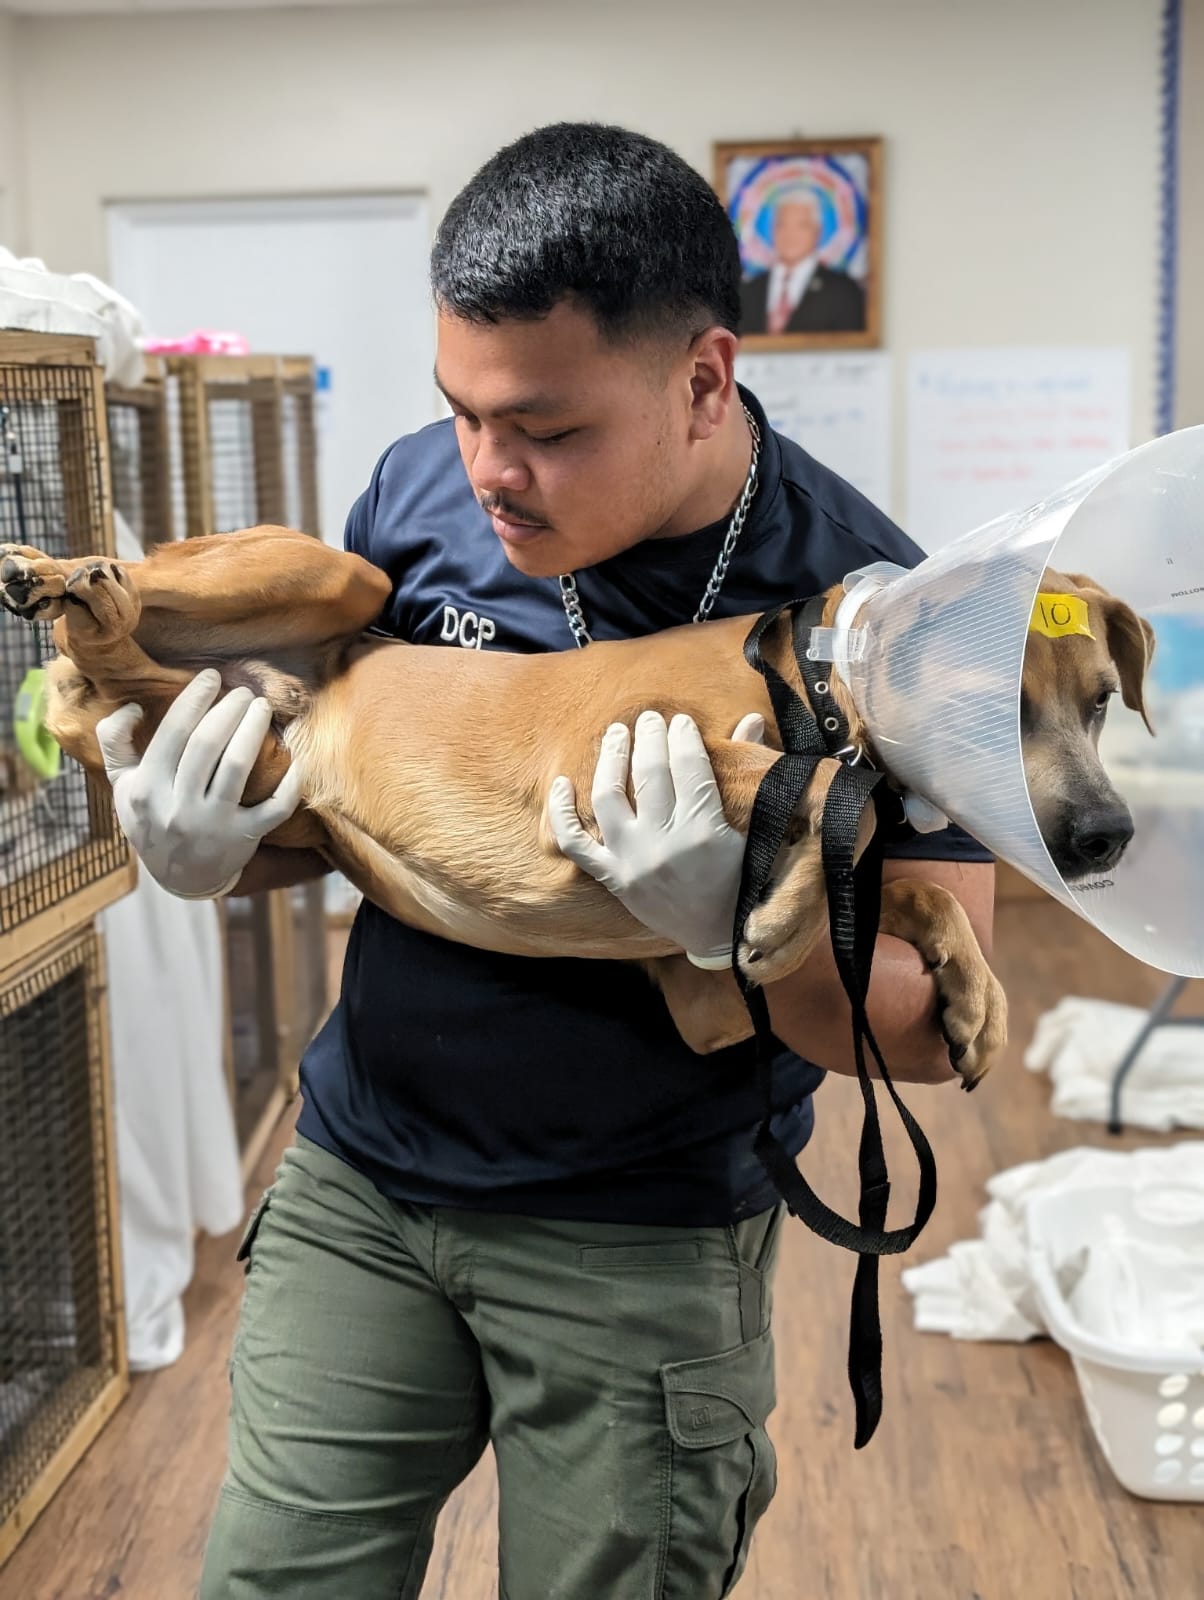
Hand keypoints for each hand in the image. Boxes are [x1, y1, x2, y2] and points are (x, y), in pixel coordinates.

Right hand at [95, 668, 302, 898]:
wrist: (179, 877)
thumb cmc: (153, 819)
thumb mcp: (123, 786)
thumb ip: (115, 743)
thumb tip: (132, 706)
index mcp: (146, 789)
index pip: (173, 733)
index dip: (194, 699)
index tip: (211, 677)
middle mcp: (178, 807)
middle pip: (207, 745)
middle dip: (229, 710)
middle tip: (243, 691)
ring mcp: (212, 824)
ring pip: (237, 767)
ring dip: (253, 730)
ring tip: (261, 708)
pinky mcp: (244, 838)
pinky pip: (274, 807)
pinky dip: (290, 782)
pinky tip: (294, 758)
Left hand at [547, 709, 764, 967]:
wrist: (719, 934)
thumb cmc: (740, 877)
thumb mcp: (752, 828)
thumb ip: (746, 772)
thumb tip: (749, 718)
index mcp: (704, 831)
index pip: (689, 768)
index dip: (683, 737)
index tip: (681, 721)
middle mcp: (664, 845)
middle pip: (649, 776)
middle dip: (649, 738)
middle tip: (649, 718)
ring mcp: (633, 862)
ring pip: (608, 798)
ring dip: (610, 759)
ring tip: (616, 734)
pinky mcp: (613, 878)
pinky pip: (574, 845)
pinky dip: (562, 813)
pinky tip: (561, 783)